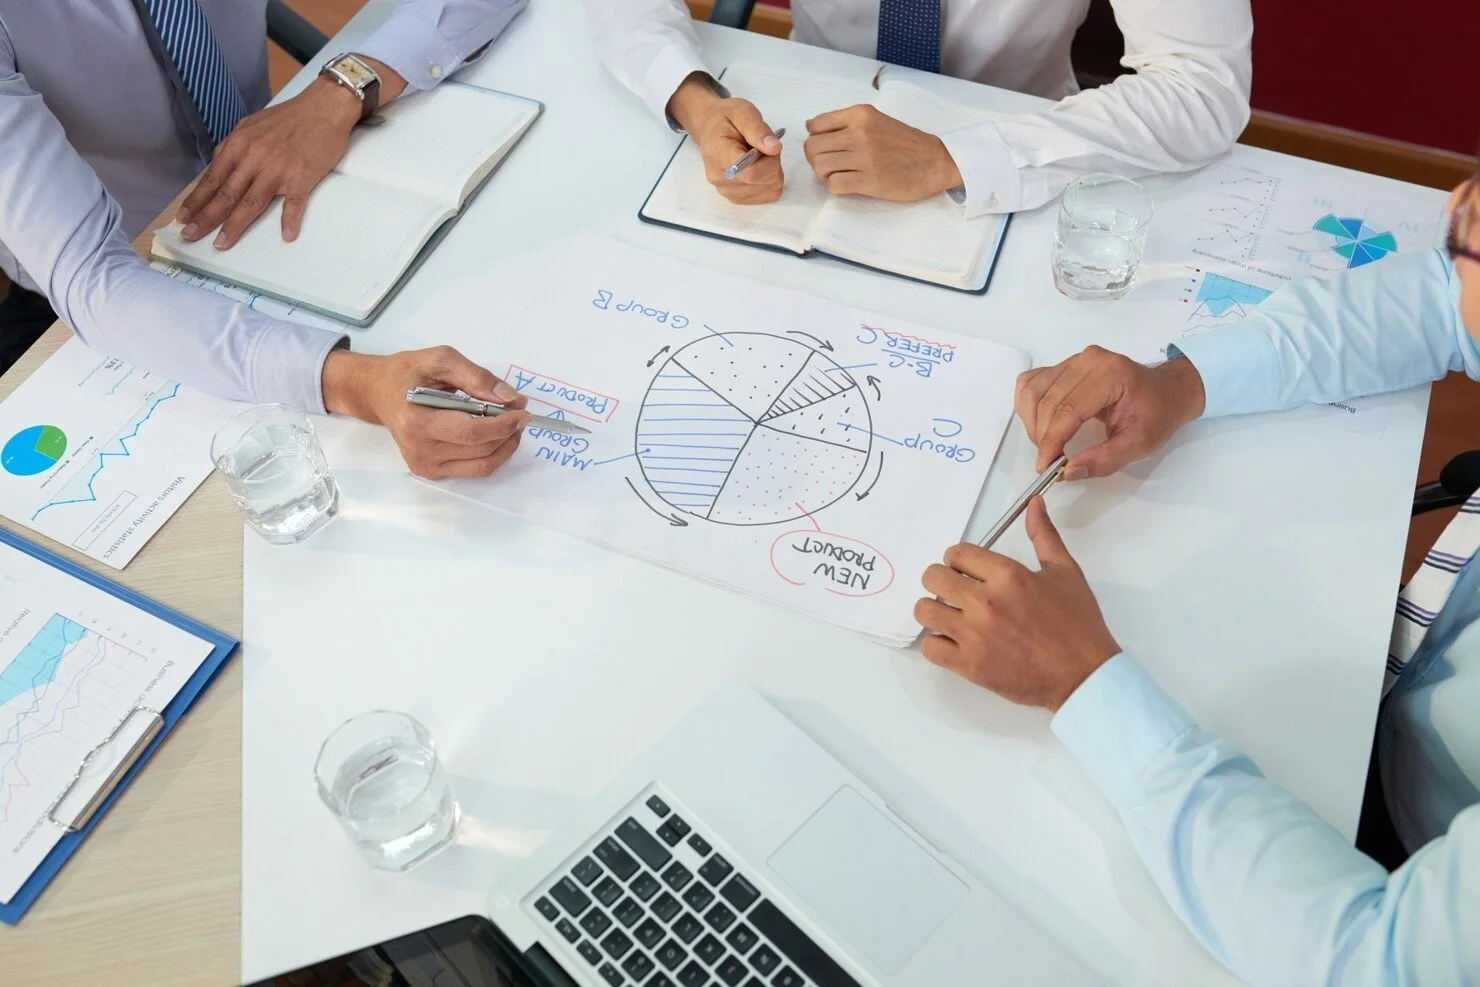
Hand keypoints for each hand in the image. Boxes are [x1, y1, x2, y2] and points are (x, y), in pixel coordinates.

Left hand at [177, 57, 405, 247]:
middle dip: (205, 218)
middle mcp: (254, 158)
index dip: (196, 201)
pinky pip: (294, 203)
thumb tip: (220, 166)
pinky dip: (290, 220)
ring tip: (222, 243)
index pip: (213, 179)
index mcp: (239, 145)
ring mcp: (278, 169)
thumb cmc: (289, 117)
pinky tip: (286, 235)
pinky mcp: (303, 177)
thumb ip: (235, 147)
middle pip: (226, 194)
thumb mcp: (252, 125)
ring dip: (235, 225)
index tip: (183, 218)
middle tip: (190, 236)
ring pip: (251, 202)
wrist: (324, 107)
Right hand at [321, 346, 530, 479]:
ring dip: (504, 444)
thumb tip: (509, 397)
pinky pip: (473, 469)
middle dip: (508, 431)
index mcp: (416, 423)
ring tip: (510, 422)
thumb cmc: (407, 373)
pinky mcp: (431, 472)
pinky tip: (493, 434)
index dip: (503, 424)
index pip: (470, 432)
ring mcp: (424, 466)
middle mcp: (419, 451)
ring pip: (482, 464)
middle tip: (519, 410)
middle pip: (480, 449)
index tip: (523, 411)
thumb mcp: (440, 360)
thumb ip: (476, 376)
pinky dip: (491, 453)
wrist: (379, 392)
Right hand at [667, 75, 783, 204]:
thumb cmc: (726, 119)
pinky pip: (766, 195)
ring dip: (772, 172)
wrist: (710, 128)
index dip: (771, 160)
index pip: (752, 173)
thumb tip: (774, 148)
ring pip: (769, 190)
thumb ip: (758, 130)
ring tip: (759, 157)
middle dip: (773, 163)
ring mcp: (726, 191)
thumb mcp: (743, 113)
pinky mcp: (735, 197)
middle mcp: (719, 178)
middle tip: (763, 147)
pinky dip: (769, 181)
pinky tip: (758, 167)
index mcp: (717, 154)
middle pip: (763, 182)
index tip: (770, 145)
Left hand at [803, 105, 961, 200]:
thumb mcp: (875, 121)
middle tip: (830, 164)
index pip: (816, 125)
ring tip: (839, 174)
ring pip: (820, 166)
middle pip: (813, 147)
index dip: (815, 138)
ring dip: (824, 174)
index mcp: (860, 115)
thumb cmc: (905, 143)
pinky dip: (835, 187)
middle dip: (816, 158)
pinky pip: (834, 184)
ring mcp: (864, 157)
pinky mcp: (869, 180)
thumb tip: (810, 126)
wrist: (935, 161)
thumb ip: (845, 122)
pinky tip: (847, 184)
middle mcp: (859, 133)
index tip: (827, 146)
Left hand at [915, 498, 1118, 710]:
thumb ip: (1044, 536)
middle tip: (955, 591)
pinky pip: (930, 647)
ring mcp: (974, 635)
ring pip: (925, 610)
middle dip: (940, 580)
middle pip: (933, 577)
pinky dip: (936, 643)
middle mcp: (986, 602)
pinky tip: (952, 641)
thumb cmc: (1077, 624)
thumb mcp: (1065, 572)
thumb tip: (1034, 505)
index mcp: (1008, 576)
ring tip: (949, 615)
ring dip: (934, 610)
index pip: (957, 553)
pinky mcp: (969, 665)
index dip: (958, 559)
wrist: (1084, 676)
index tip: (965, 570)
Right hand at [1015, 346, 1206, 479]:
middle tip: (1051, 461)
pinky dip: (1029, 406)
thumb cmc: (1158, 414)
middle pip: (1046, 401)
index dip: (1052, 441)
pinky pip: (1032, 382)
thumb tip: (1069, 472)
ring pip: (1033, 391)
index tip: (1047, 467)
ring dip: (1032, 423)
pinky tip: (1041, 424)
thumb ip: (1104, 460)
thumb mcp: (1139, 444)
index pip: (1068, 410)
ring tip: (1049, 444)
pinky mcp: (1064, 365)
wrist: (1167, 391)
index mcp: (1110, 374)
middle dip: (1042, 437)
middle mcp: (1088, 360)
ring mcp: (1074, 360)